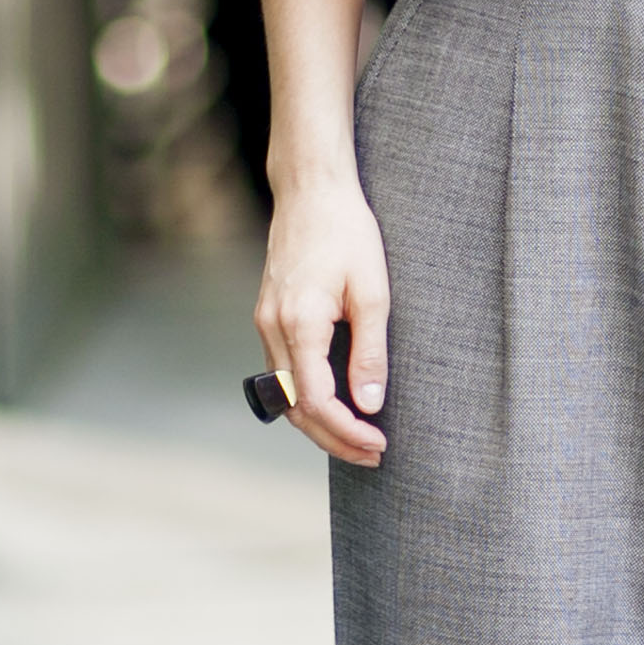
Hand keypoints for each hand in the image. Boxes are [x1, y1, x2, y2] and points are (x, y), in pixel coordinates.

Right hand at [257, 170, 390, 467]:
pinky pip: (284, 373)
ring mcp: (265, 323)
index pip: (316, 402)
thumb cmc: (347, 232)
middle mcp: (272, 328)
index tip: (379, 444)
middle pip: (295, 409)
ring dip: (320, 423)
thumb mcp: (373, 291)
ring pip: (285, 395)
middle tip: (373, 454)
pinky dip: (308, 398)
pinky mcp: (268, 316)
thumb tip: (370, 404)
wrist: (311, 190)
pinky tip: (337, 403)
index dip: (347, 432)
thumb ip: (370, 351)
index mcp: (298, 323)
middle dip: (334, 439)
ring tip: (359, 438)